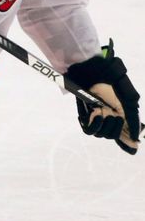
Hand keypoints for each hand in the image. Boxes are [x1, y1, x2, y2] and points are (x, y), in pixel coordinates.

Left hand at [67, 40, 140, 154]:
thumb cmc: (112, 82)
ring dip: (105, 126)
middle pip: (113, 135)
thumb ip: (133, 118)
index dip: (127, 143)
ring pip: (102, 134)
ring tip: (104, 113)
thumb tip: (135, 136)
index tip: (132, 148)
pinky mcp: (86, 115)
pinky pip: (89, 130)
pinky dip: (94, 126)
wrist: (95, 73)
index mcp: (121, 115)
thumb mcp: (128, 100)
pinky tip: (96, 115)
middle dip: (116, 129)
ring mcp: (97, 117)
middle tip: (115, 117)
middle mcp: (109, 118)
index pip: (124, 134)